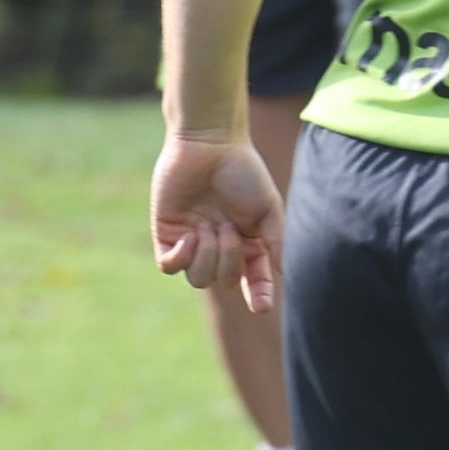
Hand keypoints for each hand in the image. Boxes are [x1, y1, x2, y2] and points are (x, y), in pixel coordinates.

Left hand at [152, 131, 285, 309]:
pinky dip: (181, 258)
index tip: (261, 306)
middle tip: (228, 226)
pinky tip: (191, 237)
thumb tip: (282, 274)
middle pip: (223, 282)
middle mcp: (220, 247)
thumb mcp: (268, 208)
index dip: (258, 295)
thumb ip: (275, 241)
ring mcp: (192, 242)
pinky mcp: (167, 234)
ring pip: (197, 279)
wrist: (209, 143)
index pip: (253, 281)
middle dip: (228, 260)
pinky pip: (169, 266)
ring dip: (207, 256)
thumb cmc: (243, 171)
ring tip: (208, 226)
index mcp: (247, 244)